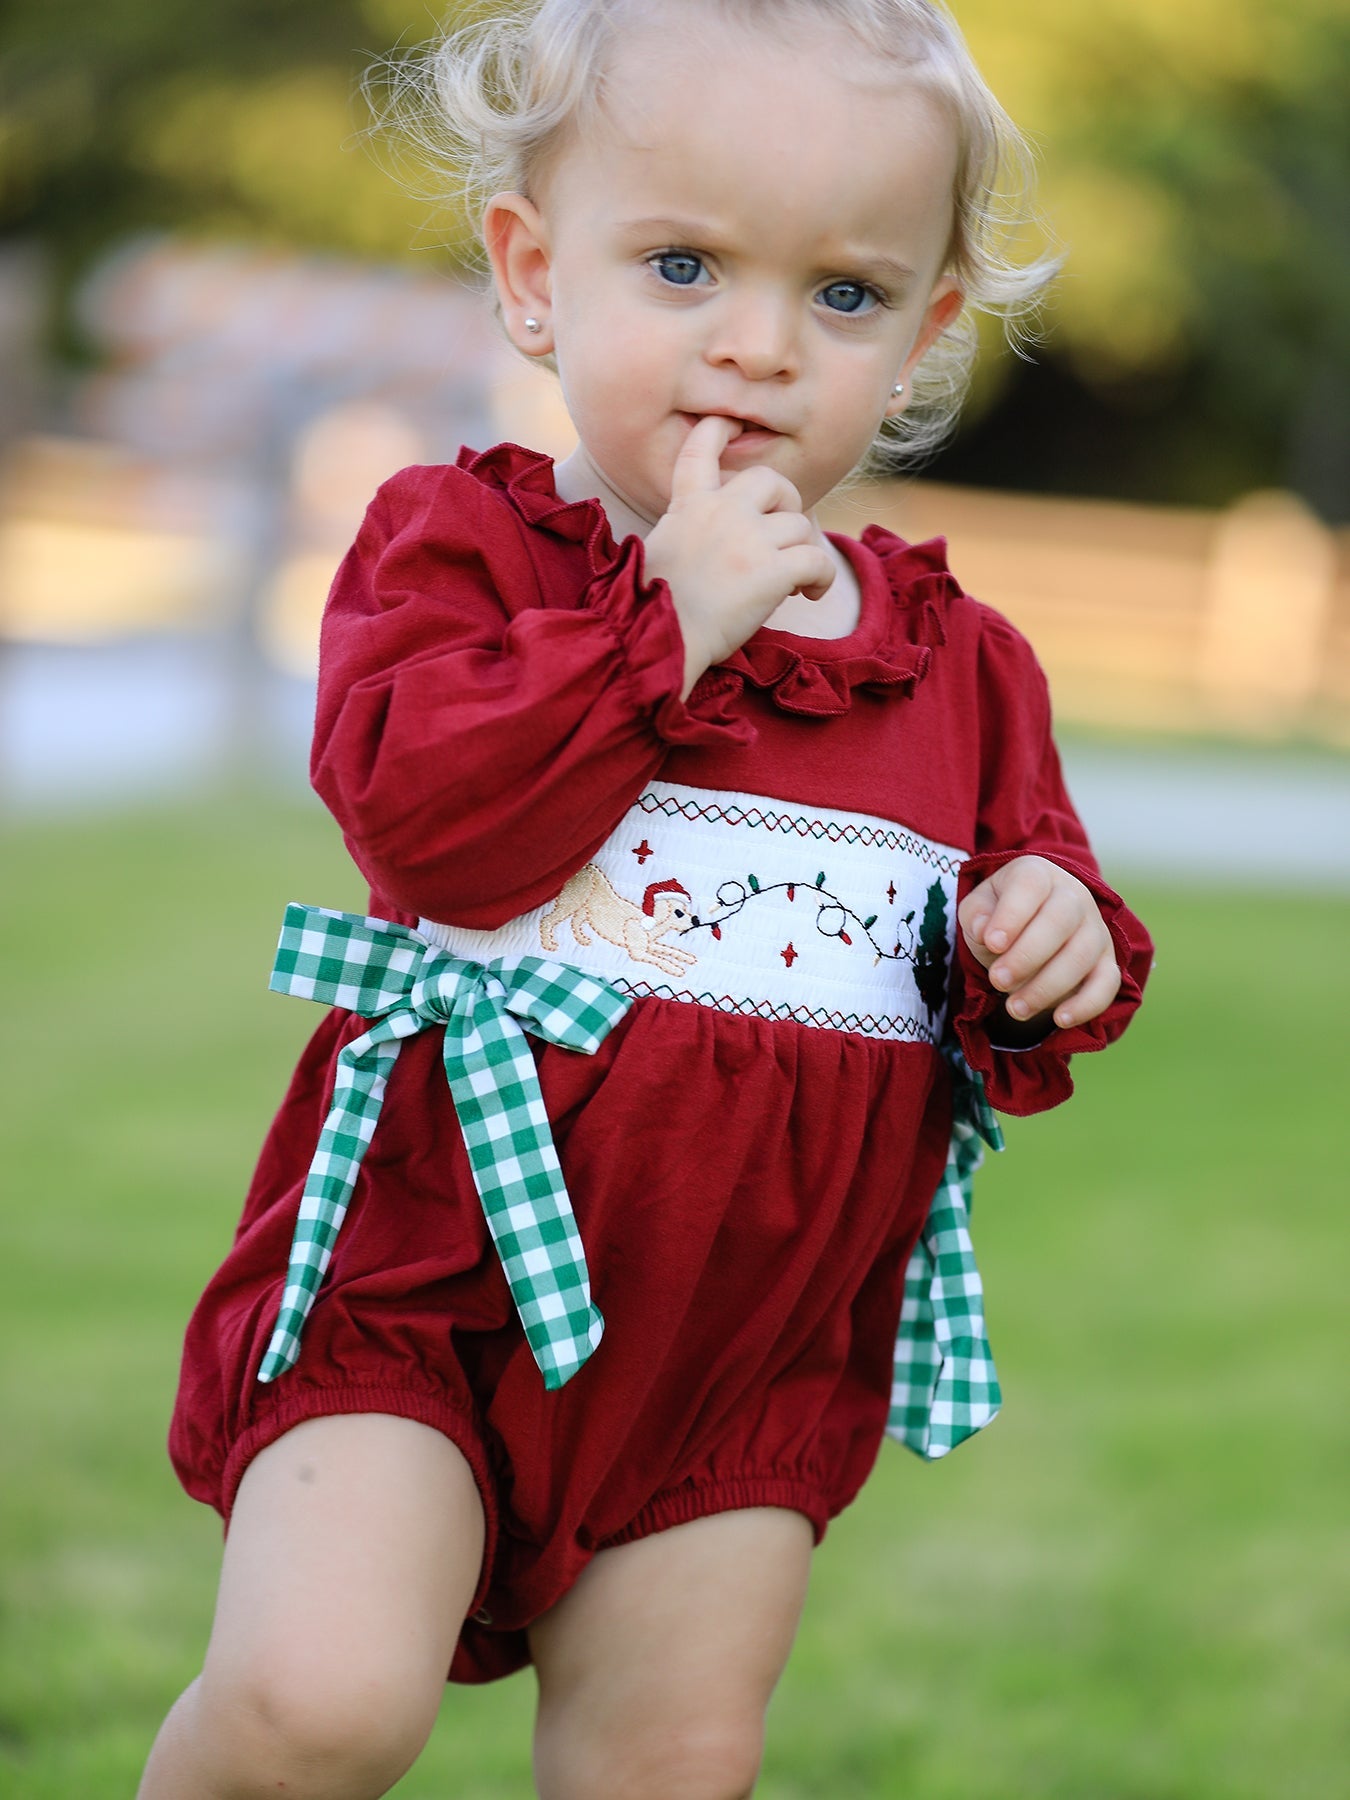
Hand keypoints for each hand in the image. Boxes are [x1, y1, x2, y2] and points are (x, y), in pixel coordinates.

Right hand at [643, 415, 836, 697]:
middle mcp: (722, 511)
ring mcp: (749, 539)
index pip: (701, 448)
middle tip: (785, 536)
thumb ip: (691, 532)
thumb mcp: (662, 550)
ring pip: (801, 524)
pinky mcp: (772, 571)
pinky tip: (811, 594)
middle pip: (773, 481)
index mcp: (689, 505)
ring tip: (797, 581)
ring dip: (805, 550)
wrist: (659, 638)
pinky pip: (817, 559)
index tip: (731, 422)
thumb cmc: (654, 608)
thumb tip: (728, 547)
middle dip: (788, 503)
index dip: (717, 430)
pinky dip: (822, 577)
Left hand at [958, 856, 1120, 1033]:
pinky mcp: (1107, 961)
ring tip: (1014, 1008)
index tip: (992, 943)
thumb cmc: (1000, 916)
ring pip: (1082, 955)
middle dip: (1027, 955)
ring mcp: (1095, 929)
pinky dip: (1087, 1004)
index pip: (1031, 885)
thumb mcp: (978, 909)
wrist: (1030, 926)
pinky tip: (1060, 1019)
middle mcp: (1074, 896)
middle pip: (1061, 921)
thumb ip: (976, 915)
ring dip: (1047, 986)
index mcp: (1037, 874)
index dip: (1012, 914)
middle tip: (998, 980)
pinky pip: (1107, 983)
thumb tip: (985, 931)